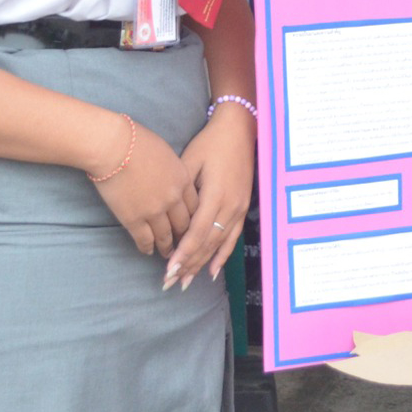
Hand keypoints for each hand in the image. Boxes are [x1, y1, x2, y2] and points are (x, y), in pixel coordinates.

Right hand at [89, 118, 199, 258]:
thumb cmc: (138, 141)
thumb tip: (171, 176)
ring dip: (168, 247)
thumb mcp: (167, 153)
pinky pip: (144, 239)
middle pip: (185, 224)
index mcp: (183, 180)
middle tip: (185, 246)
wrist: (115, 147)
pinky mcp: (133, 219)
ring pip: (166, 236)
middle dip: (186, 237)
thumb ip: (173, 169)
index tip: (195, 227)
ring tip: (169, 255)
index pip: (196, 206)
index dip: (196, 219)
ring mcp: (154, 211)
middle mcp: (173, 199)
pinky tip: (147, 251)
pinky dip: (147, 248)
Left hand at [164, 108, 255, 289]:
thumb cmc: (211, 143)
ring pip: (219, 243)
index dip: (183, 254)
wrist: (239, 129)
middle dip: (188, 265)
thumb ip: (182, 191)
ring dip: (202, 264)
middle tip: (170, 282)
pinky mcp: (243, 206)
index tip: (168, 270)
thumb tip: (168, 216)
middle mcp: (230, 206)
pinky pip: (232, 237)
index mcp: (215, 195)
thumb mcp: (190, 161)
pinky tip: (212, 271)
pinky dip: (222, 255)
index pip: (197, 233)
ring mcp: (239, 208)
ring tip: (186, 282)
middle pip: (207, 243)